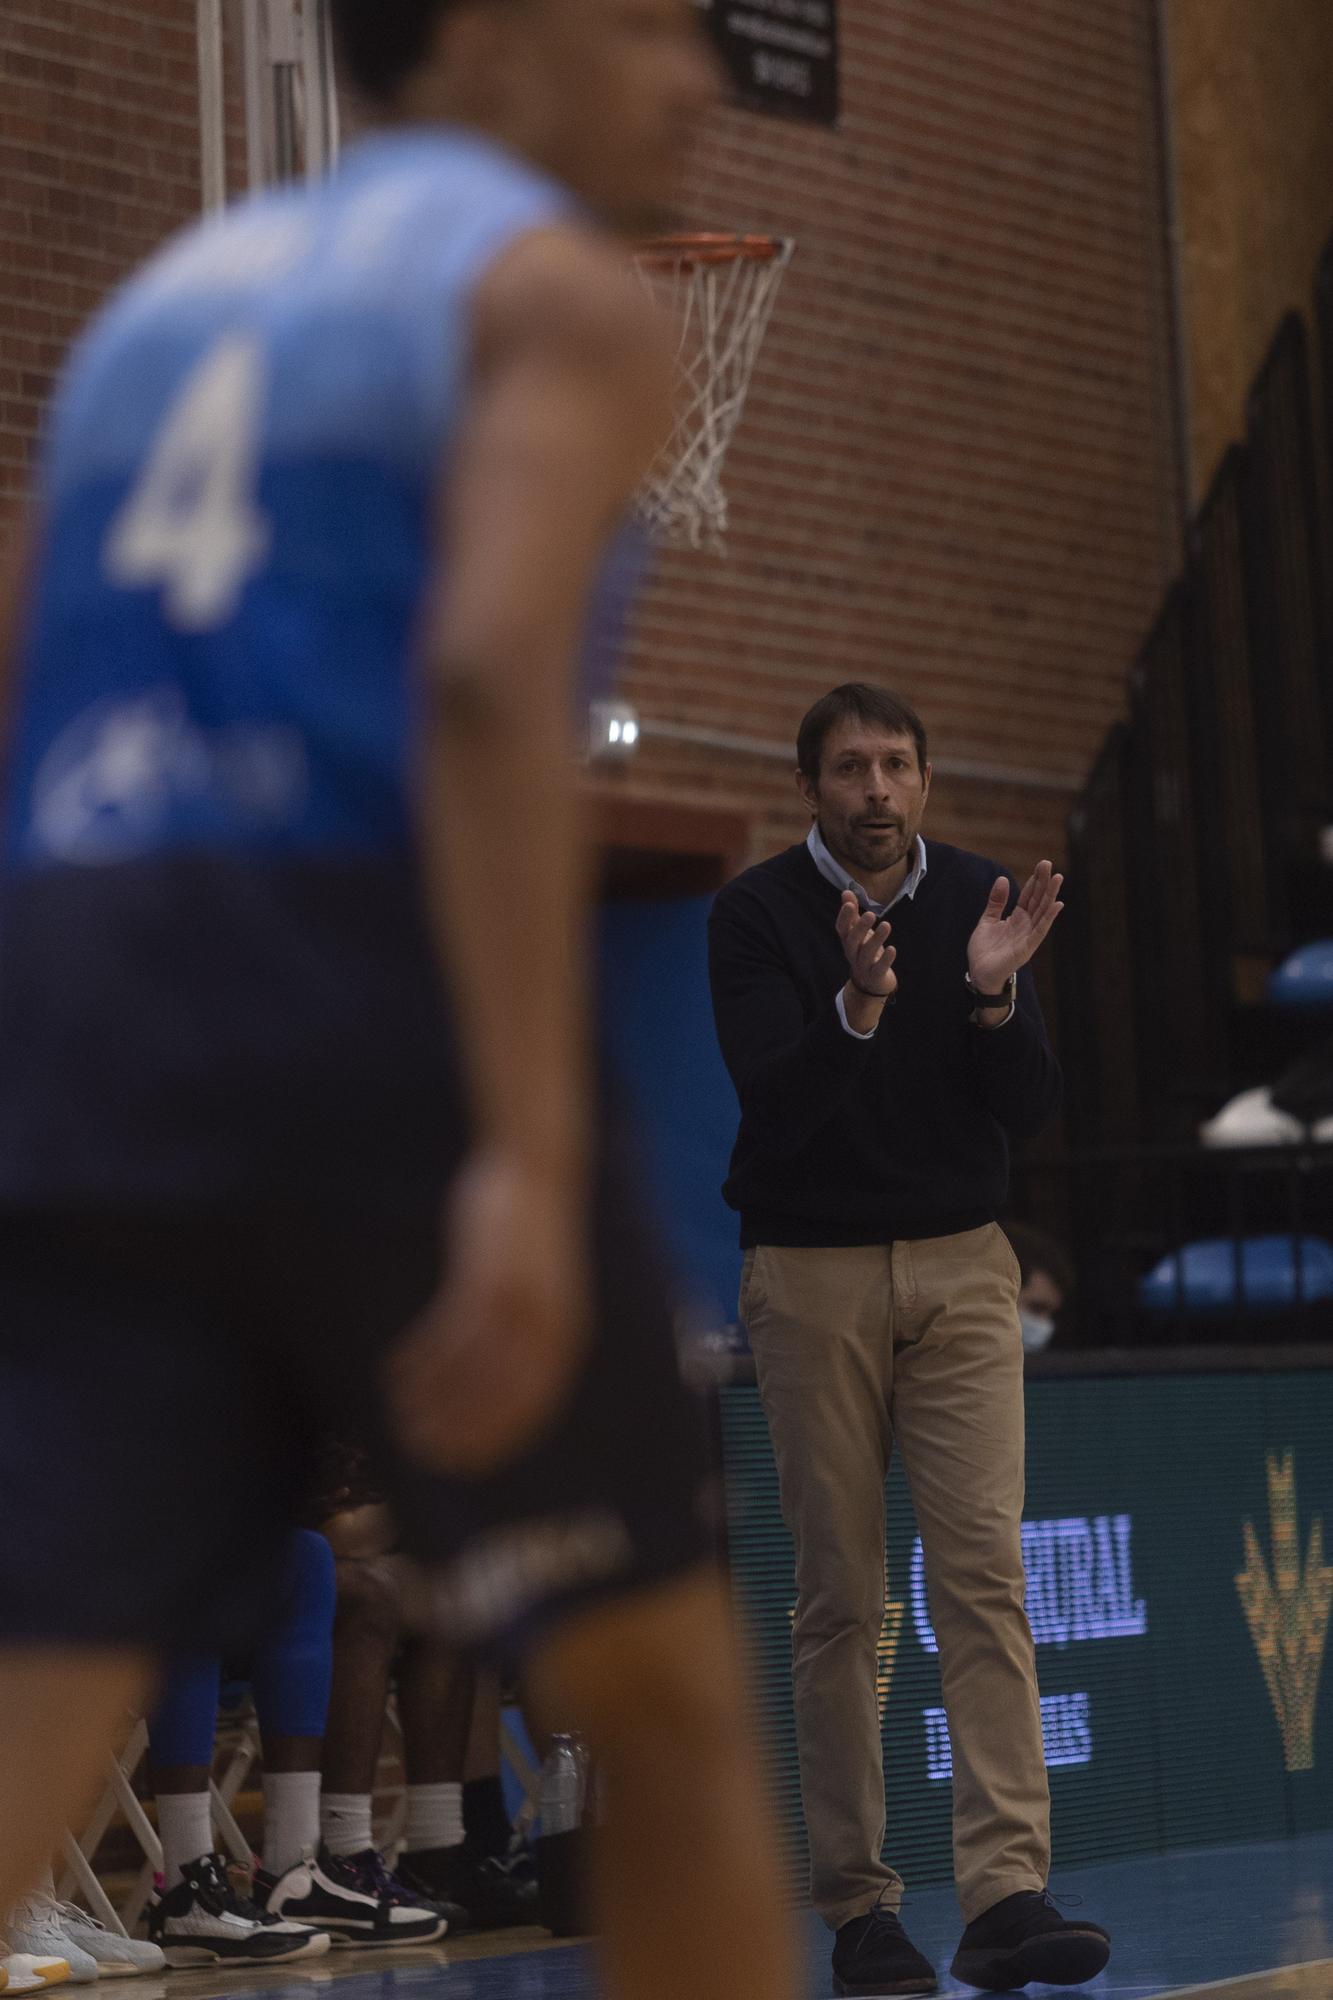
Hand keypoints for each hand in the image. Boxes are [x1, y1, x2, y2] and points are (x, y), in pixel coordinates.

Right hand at [388, 1148, 590, 1477]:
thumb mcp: (543, 1294)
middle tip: (419, 1447)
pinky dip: (420, 1358)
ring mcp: (516, 1302)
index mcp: (567, 1338)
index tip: (461, 1463)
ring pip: (466, 1369)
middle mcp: (546, 1327)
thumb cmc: (531, 1240)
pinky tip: (396, 1371)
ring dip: (429, 1397)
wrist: (533, 1174)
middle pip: (497, 1398)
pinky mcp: (484, 1277)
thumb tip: (496, 1388)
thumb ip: (529, 1339)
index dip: (495, 1442)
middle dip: (456, 1429)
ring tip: (399, 1413)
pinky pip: (446, 1332)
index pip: (533, 1410)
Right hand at [837, 890, 897, 998]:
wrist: (869, 984)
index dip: (844, 917)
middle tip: (870, 914)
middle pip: (853, 941)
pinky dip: (885, 959)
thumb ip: (852, 913)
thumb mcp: (858, 933)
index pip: (841, 929)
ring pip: (867, 953)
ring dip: (876, 939)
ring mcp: (863, 966)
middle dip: (860, 927)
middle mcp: (852, 953)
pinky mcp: (875, 976)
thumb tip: (846, 891)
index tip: (848, 903)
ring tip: (886, 925)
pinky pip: (879, 968)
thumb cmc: (864, 952)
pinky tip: (892, 949)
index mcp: (847, 941)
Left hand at [966, 860, 1064, 992]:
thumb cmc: (985, 950)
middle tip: (1049, 864)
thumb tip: (1003, 879)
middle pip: (1038, 900)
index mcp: (1017, 918)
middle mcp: (1026, 925)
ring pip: (1042, 912)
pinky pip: (1040, 930)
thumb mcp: (987, 921)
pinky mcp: (1027, 948)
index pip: (1029, 896)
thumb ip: (996, 902)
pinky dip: (1048, 917)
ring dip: (1050, 895)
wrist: (979, 974)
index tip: (1042, 864)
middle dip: (1044, 882)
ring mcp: (1028, 936)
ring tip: (1058, 878)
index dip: (1035, 880)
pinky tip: (1057, 905)